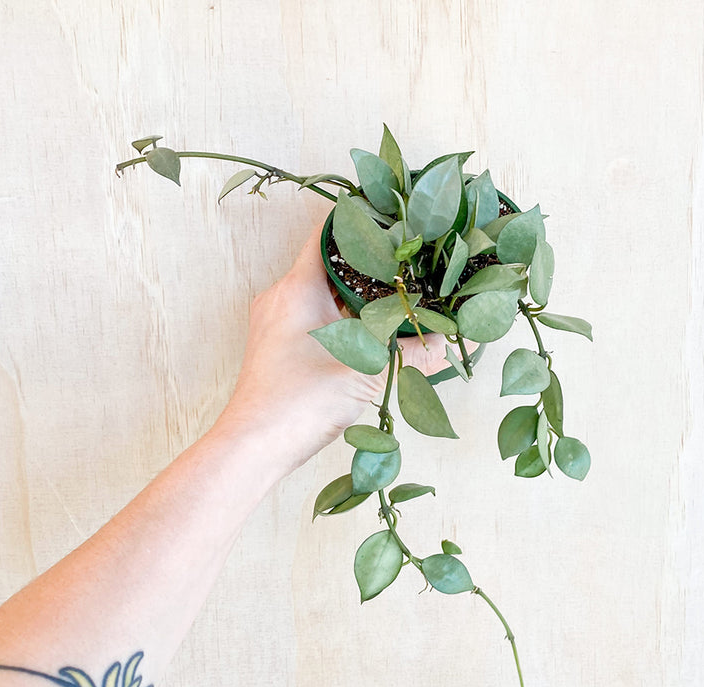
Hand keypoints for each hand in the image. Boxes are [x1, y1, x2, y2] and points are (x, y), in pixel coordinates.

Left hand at [215, 225, 453, 472]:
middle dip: (364, 266)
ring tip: (391, 299)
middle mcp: (281, 297)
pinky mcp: (275, 346)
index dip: (358, 224)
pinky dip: (338, 320)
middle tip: (403, 266)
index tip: (391, 225)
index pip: (326, 235)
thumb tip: (449, 340)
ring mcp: (274, 322)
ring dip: (352, 298)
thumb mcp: (366, 371)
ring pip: (319, 295)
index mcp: (298, 287)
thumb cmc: (301, 400)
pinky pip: (311, 319)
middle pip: (326, 266)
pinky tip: (366, 334)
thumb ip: (413, 353)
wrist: (255, 445)